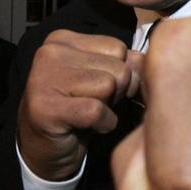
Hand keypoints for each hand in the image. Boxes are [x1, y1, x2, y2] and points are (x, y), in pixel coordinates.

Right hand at [18, 30, 142, 180]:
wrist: (46, 150)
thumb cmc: (77, 110)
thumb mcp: (102, 77)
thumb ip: (124, 63)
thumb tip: (146, 60)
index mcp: (63, 39)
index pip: (118, 48)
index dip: (121, 74)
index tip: (99, 89)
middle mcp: (50, 52)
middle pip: (118, 68)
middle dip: (116, 92)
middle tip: (92, 104)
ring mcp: (44, 78)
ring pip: (110, 86)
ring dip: (108, 108)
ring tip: (88, 113)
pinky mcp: (46, 107)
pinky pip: (97, 110)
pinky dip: (102, 124)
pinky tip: (87, 127)